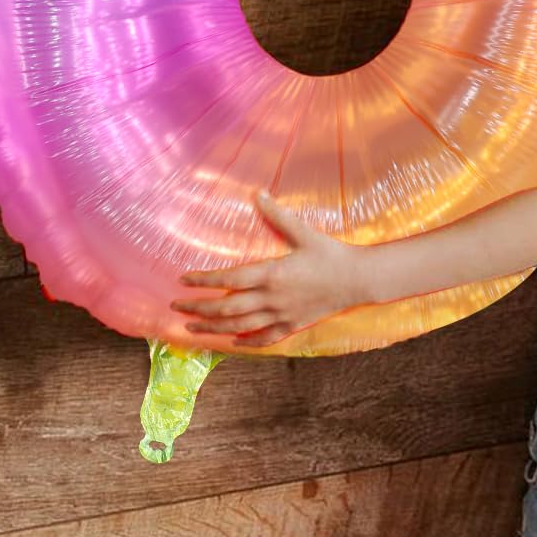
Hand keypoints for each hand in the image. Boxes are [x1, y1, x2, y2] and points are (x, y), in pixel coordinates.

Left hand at [171, 192, 366, 347]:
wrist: (359, 279)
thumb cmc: (331, 254)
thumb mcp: (304, 232)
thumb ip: (277, 214)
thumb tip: (258, 193)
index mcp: (271, 273)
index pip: (227, 280)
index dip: (202, 281)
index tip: (183, 279)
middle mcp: (271, 298)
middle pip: (226, 308)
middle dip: (198, 309)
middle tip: (177, 307)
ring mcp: (281, 315)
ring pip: (239, 327)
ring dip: (213, 329)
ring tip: (192, 329)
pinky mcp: (293, 325)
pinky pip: (265, 338)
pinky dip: (246, 342)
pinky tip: (233, 342)